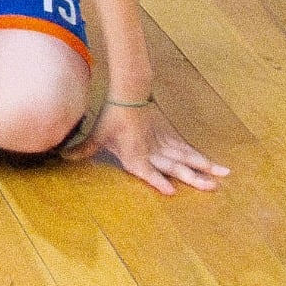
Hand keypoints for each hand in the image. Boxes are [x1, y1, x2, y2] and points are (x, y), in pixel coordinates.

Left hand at [68, 101, 228, 193]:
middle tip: (211, 186)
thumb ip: (83, 150)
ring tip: (223, 175)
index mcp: (135, 155)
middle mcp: (153, 152)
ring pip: (186, 157)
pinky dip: (200, 157)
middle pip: (175, 166)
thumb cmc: (112, 119)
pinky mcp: (170, 137)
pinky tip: (214, 165)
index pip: (147, 171)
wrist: (128, 94)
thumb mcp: (97, 136)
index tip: (170, 191)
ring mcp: (164, 144)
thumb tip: (62, 157)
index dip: (157, 181)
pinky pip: (187, 149)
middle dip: (192, 177)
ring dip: (204, 166)